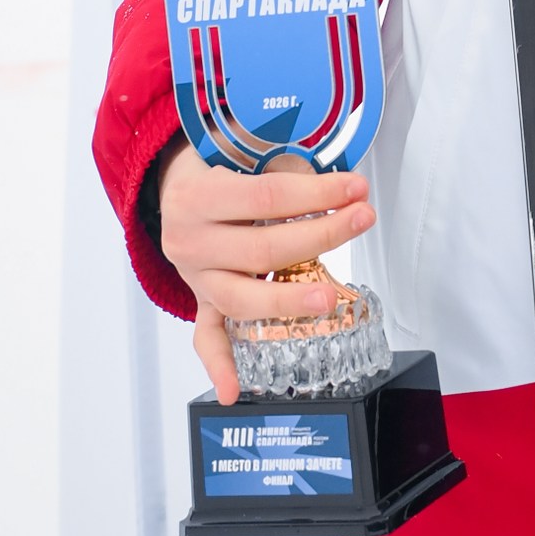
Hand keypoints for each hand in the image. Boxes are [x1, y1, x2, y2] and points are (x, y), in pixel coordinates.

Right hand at [156, 144, 376, 400]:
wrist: (172, 184)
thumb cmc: (217, 160)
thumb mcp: (239, 144)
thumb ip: (278, 160)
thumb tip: (331, 176)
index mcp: (196, 196)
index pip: (265, 196)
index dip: (315, 192)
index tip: (356, 186)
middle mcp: (189, 241)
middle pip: (261, 248)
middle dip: (320, 234)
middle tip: (362, 219)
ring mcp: (195, 277)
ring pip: (241, 299)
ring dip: (288, 301)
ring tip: (328, 298)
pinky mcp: (202, 300)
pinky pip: (207, 336)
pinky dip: (218, 365)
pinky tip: (234, 391)